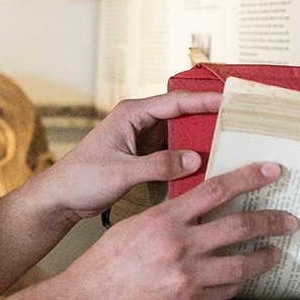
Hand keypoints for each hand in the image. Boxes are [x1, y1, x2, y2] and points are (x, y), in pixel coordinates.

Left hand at [29, 90, 219, 224]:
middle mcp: (139, 123)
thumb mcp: (121, 172)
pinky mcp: (145, 157)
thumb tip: (193, 159)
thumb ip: (157, 165)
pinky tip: (209, 167)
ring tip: (231, 144)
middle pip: (183, 115)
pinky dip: (190, 158)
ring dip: (202, 139)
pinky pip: (174, 153)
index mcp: (130, 114)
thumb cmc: (80, 179)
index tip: (230, 102)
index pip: (175, 102)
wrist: (60, 198)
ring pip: (181, 135)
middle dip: (210, 117)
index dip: (204, 101)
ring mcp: (143, 140)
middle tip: (239, 122)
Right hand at [45, 161, 296, 299]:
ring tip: (276, 253)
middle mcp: (180, 245)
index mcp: (164, 219)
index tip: (272, 171)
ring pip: (241, 264)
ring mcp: (187, 277)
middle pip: (239, 226)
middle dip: (271, 221)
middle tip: (291, 219)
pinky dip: (238, 283)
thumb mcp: (134, 226)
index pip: (216, 190)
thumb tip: (196, 208)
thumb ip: (168, 216)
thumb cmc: (104, 264)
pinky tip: (245, 279)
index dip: (249, 178)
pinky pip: (224, 291)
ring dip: (264, 257)